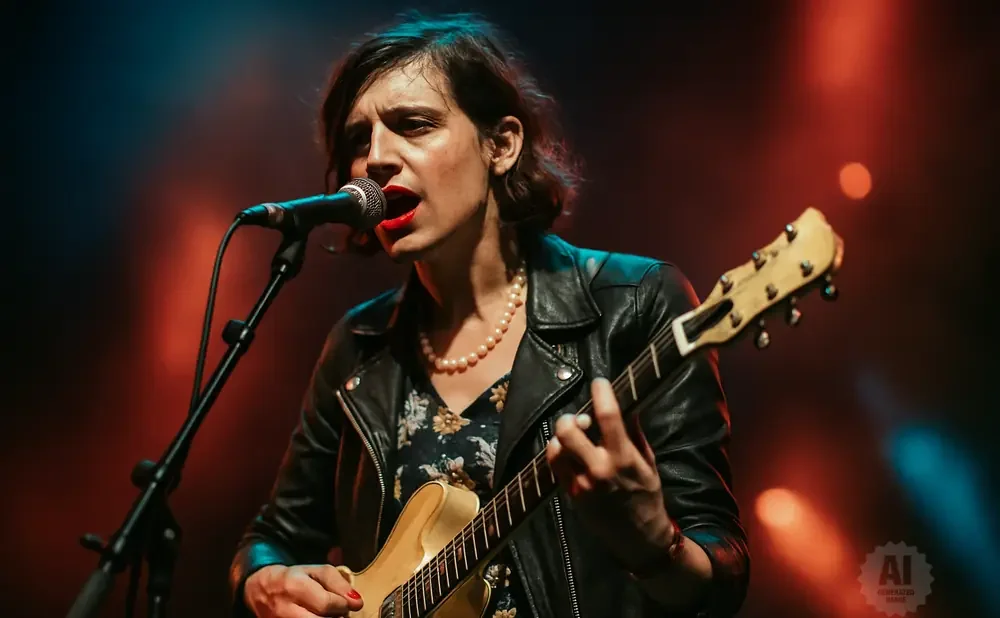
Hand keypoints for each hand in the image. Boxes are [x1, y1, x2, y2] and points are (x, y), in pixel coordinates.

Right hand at [244, 564, 362, 617]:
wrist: (261, 590)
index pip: (327, 604)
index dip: (343, 604)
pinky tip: (318, 617)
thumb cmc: (293, 578)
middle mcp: (285, 608)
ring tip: (328, 613)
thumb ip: (338, 583)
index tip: (349, 602)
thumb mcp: (316, 571)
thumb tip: (357, 601)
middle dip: (336, 617)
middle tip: (339, 610)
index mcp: (295, 586)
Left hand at [545, 378, 675, 570]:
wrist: (639, 537)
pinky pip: (553, 466)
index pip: (609, 416)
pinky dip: (558, 453)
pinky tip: (568, 453)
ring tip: (573, 438)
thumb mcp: (649, 463)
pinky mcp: (570, 494)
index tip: (600, 383)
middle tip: (579, 419)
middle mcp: (599, 469)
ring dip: (561, 437)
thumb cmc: (647, 497)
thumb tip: (628, 406)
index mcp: (623, 458)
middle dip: (570, 418)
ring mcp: (581, 483)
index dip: (601, 393)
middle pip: (568, 430)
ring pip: (555, 447)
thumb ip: (635, 434)